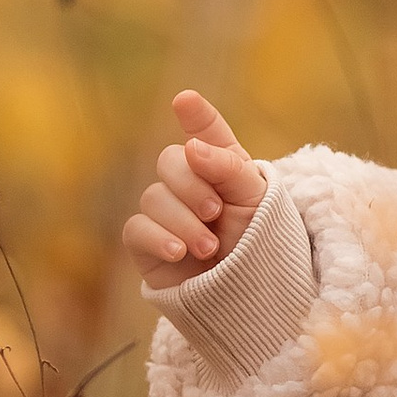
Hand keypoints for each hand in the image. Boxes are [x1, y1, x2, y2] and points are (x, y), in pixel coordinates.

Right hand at [123, 90, 266, 290]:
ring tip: (211, 247)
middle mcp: (189, 184)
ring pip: (154, 197)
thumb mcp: (256, 199)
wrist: (251, 296)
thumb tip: (191, 147)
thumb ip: (228, 167)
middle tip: (215, 211)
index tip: (186, 101)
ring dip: (184, 221)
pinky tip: (179, 252)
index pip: (207, 133)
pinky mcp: (146, 244)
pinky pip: (136, 229)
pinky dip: (159, 238)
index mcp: (222, 166)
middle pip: (170, 161)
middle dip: (191, 184)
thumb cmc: (260, 243)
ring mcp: (165, 213)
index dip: (197, 117)